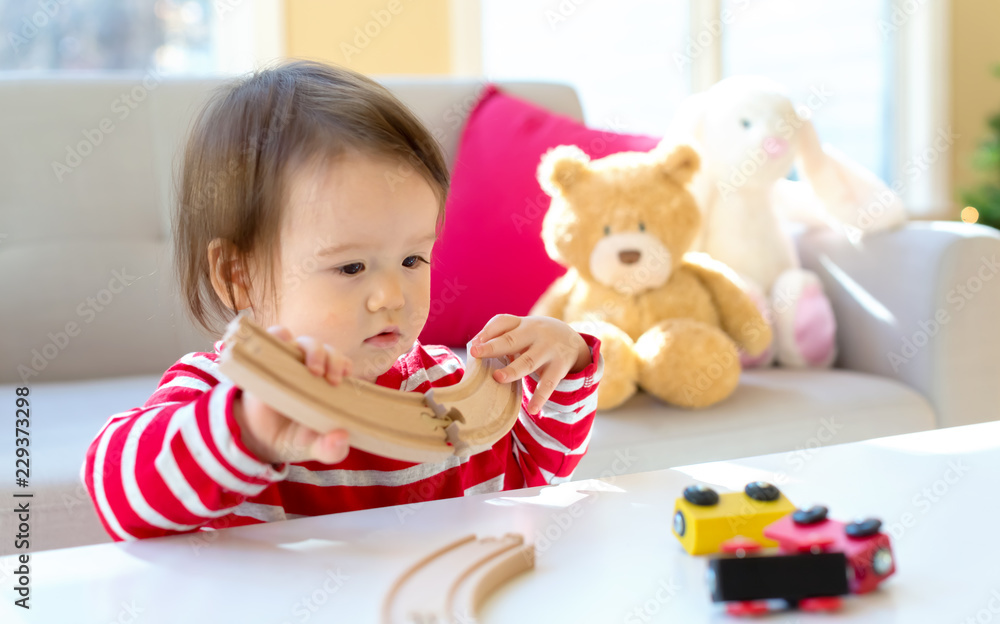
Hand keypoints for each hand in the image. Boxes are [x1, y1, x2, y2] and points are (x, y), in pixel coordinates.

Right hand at [232, 325, 352, 464]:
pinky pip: (272, 339)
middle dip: (333, 358)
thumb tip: (341, 437)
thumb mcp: (314, 448)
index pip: (341, 362)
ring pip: (303, 341)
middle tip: (332, 380)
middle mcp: (309, 369)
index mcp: (326, 384)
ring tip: (314, 370)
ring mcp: (288, 363)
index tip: (346, 374)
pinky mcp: (266, 362)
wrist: (258, 441)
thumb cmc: (293, 438)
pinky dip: (277, 337)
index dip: (344, 363)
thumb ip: (331, 449)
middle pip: (326, 349)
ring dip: (313, 349)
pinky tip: (281, 352)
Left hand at [468, 314, 590, 414]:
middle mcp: (535, 334)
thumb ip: (501, 336)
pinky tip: (532, 409)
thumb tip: (473, 347)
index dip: (487, 332)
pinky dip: (540, 397)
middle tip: (475, 353)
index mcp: (522, 324)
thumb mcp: (522, 330)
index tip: (473, 345)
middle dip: (493, 347)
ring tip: (498, 378)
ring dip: (513, 370)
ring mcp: (548, 351)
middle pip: (511, 340)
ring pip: (528, 361)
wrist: (572, 341)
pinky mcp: (559, 368)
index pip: (503, 322)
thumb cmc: (535, 337)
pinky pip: (548, 384)